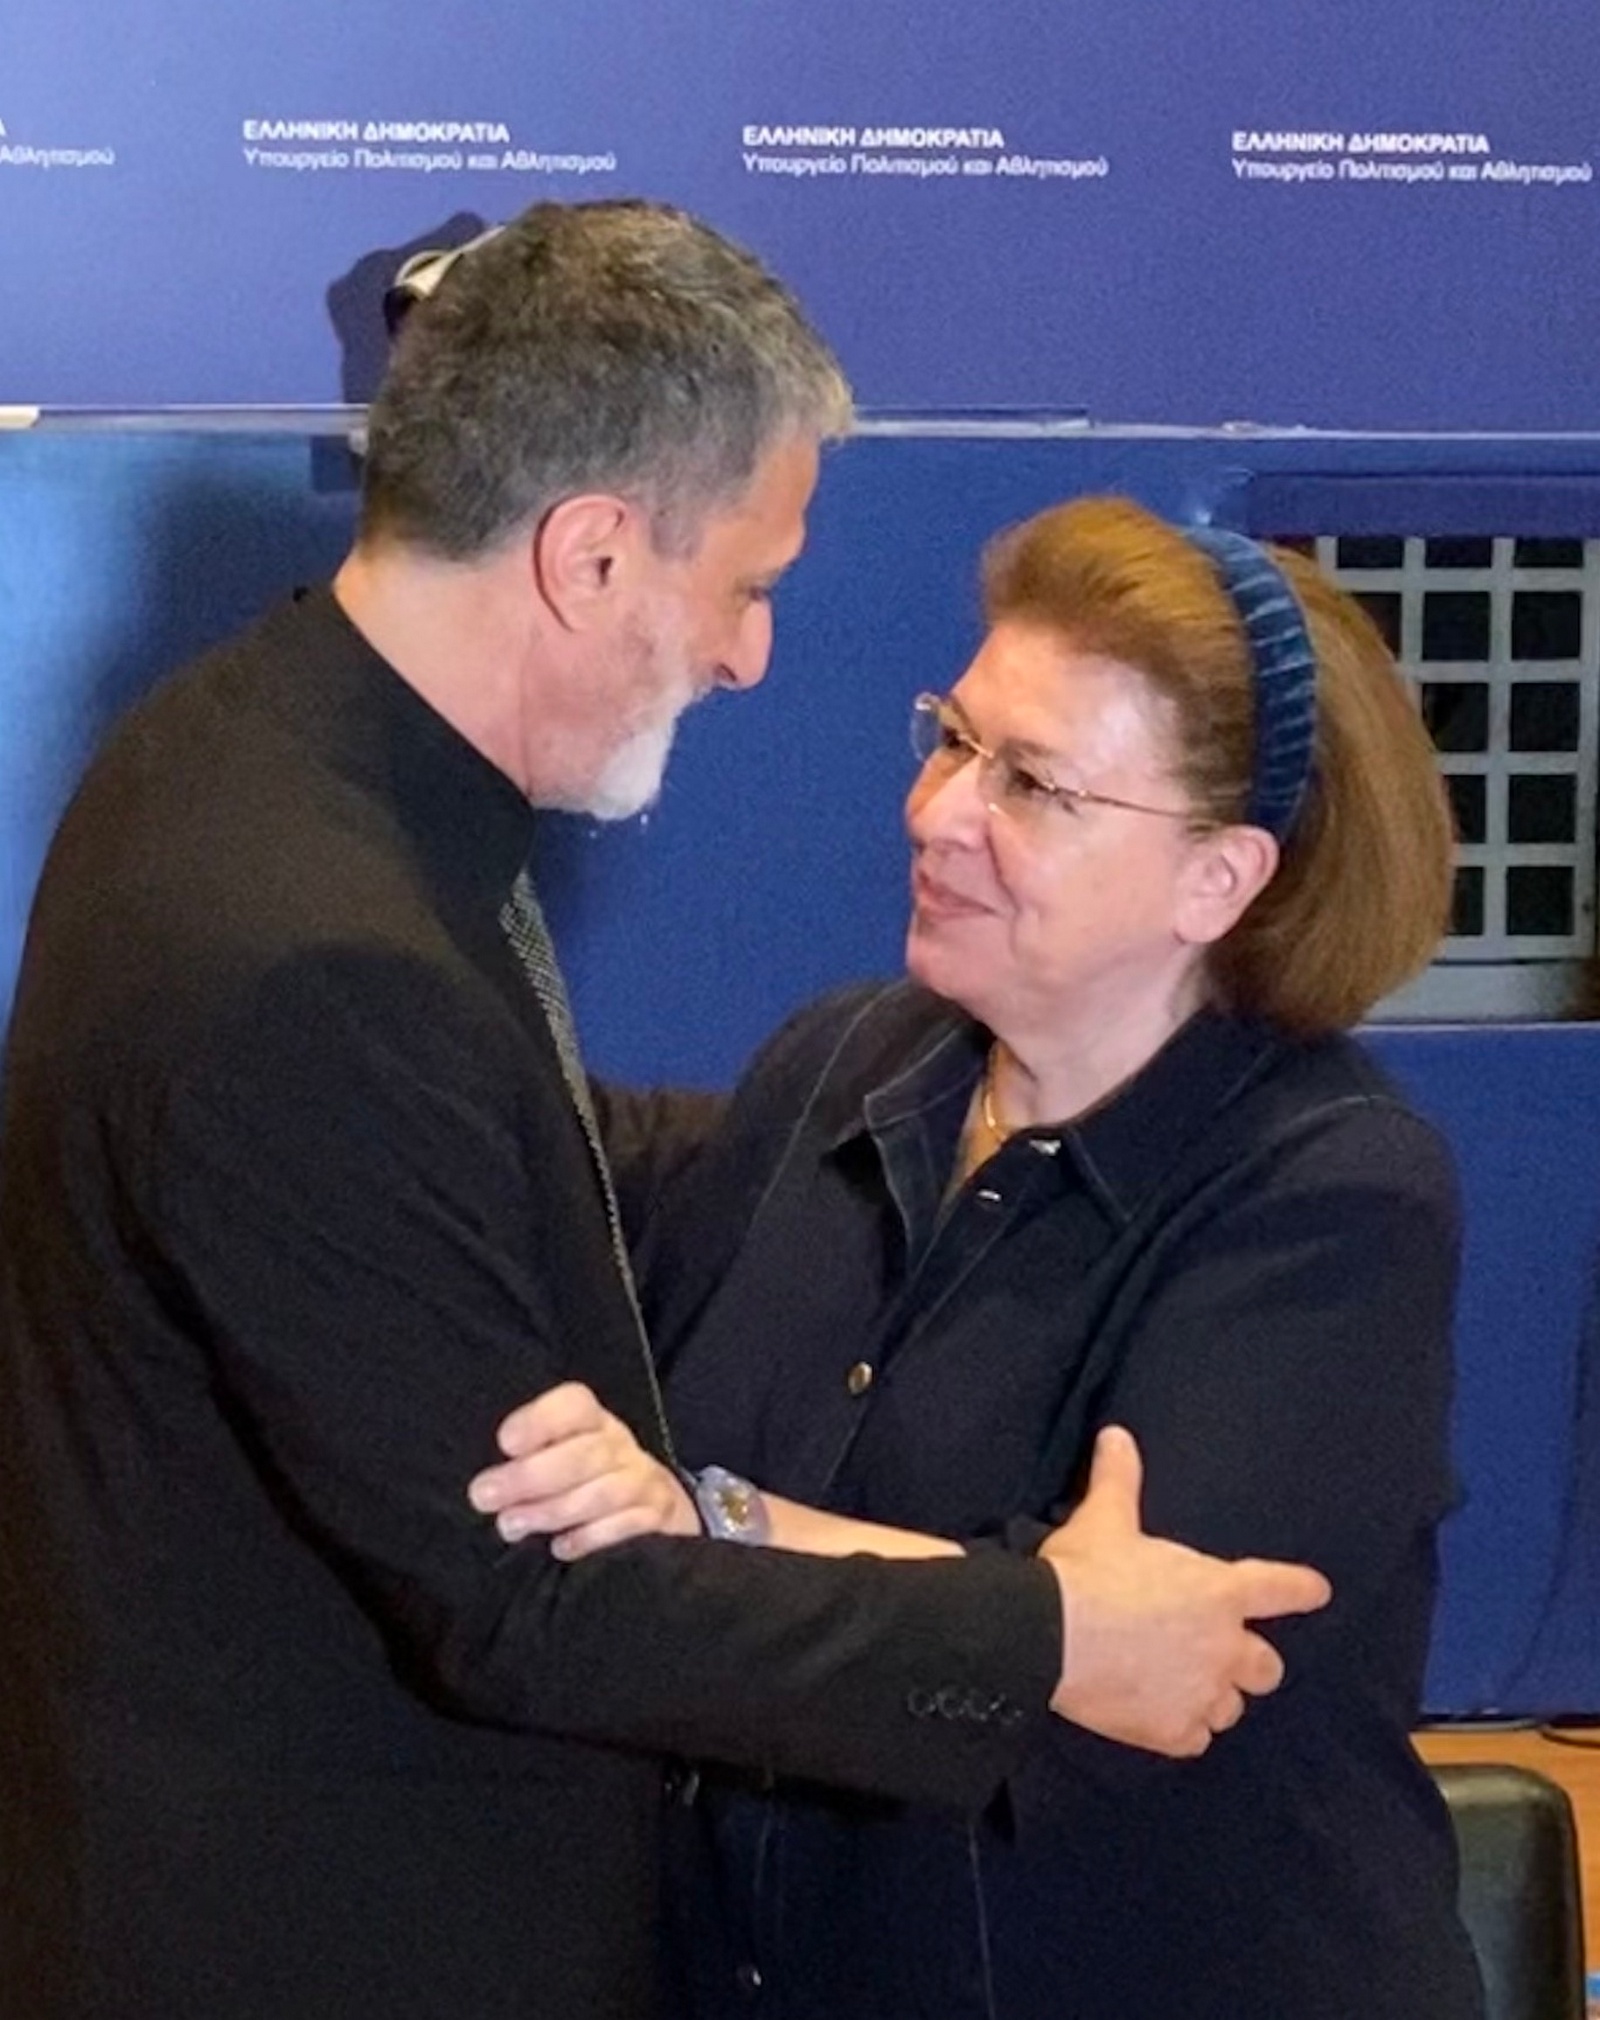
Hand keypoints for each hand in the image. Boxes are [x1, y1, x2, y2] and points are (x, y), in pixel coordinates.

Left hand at [467, 1382, 698, 1558]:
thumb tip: (485, 1484)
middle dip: (531, 1476)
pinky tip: (560, 1548)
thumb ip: (526, 1460)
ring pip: (604, 1491)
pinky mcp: (658, 1516)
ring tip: (511, 1525)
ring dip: (553, 1510)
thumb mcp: (557, 1455)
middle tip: (485, 1496)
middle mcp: (619, 1446)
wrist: (650, 1503)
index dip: (540, 1421)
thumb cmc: (581, 1477)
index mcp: (591, 1422)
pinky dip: (592, 1536)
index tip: (505, 1442)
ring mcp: (642, 1480)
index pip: (574, 1406)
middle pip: (585, 1453)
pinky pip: (629, 1524)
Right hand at [1041, 1426, 1331, 1757]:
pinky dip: (1184, 1729)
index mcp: (1218, 1593)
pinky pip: (1195, 1739)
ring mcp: (1201, 1695)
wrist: (1052, 1637)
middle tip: (1222, 1652)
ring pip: (1231, 1707)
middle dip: (1251, 1661)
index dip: (1300, 1589)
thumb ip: (1120, 1479)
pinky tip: (1163, 1718)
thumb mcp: (1104, 1518)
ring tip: (1186, 1687)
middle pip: (1266, 1667)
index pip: (1278, 1588)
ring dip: (1215, 1696)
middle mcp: (1223, 1648)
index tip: (1319, 1591)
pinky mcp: (1173, 1732)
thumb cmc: (1088, 1573)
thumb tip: (1117, 1435)